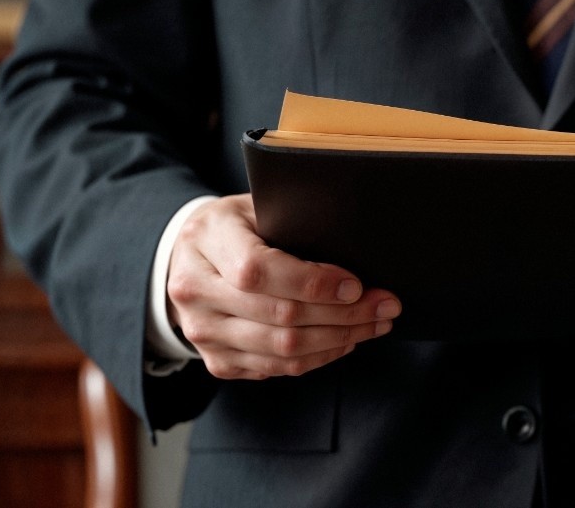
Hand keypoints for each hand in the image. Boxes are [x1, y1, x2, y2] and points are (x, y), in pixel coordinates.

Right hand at [166, 193, 398, 379]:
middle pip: (280, 315)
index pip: (259, 271)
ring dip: (340, 339)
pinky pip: (276, 368)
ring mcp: (202, 332)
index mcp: (206, 240)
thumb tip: (356, 247)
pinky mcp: (217, 361)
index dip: (314, 283)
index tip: (356, 285)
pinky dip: (319, 356)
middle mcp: (195, 290)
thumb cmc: (235, 226)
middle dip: (344, 314)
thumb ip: (293, 222)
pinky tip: (346, 339)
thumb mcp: (256, 206)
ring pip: (282, 349)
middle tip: (386, 305)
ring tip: (375, 323)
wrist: (188, 258)